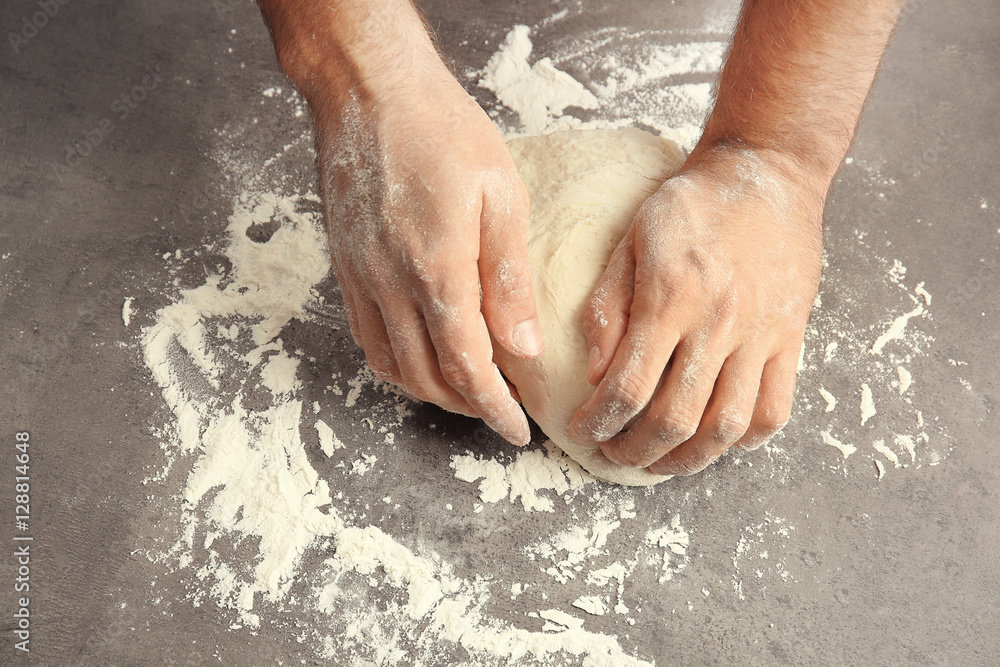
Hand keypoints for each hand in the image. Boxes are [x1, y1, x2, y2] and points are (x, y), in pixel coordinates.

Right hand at [314, 67, 543, 445]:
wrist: (370, 92)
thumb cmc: (443, 132)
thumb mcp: (501, 196)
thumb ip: (509, 279)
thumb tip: (525, 347)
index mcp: (437, 269)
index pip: (468, 366)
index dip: (494, 407)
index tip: (517, 430)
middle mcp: (391, 284)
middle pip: (428, 377)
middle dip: (468, 407)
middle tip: (501, 412)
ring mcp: (361, 279)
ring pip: (392, 367)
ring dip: (432, 393)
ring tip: (467, 393)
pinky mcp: (345, 269)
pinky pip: (365, 339)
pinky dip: (396, 366)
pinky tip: (421, 360)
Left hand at [568, 144, 824, 474]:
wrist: (766, 174)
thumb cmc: (690, 206)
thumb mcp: (632, 241)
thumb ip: (608, 308)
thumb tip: (595, 374)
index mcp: (671, 298)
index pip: (629, 386)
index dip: (600, 422)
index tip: (584, 432)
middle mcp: (718, 323)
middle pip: (675, 418)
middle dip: (636, 451)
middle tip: (615, 456)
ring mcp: (760, 335)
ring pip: (726, 426)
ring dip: (688, 459)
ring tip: (661, 462)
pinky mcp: (791, 338)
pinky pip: (774, 408)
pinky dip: (744, 438)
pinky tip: (717, 440)